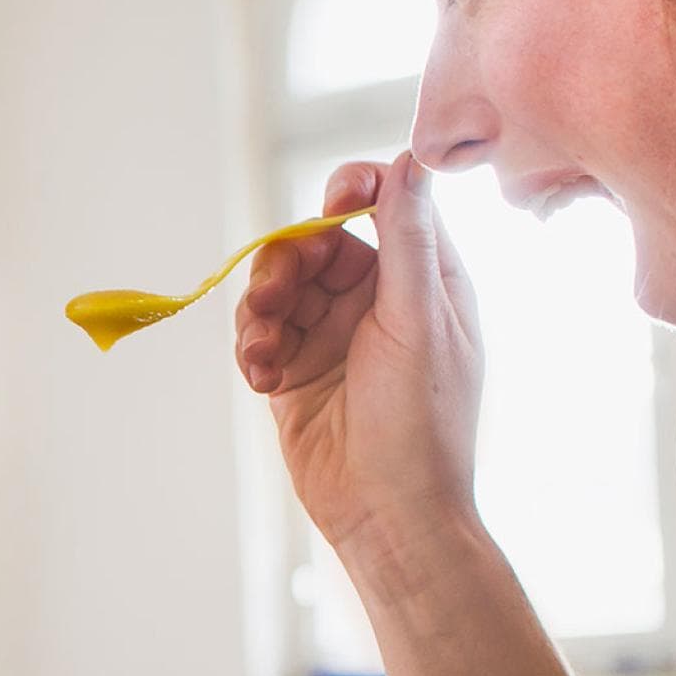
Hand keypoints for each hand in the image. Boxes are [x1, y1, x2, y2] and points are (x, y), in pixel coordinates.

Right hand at [238, 150, 482, 552]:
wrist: (389, 516)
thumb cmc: (421, 424)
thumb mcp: (418, 321)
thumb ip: (408, 238)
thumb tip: (411, 159)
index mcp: (422, 281)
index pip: (383, 205)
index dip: (352, 193)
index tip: (332, 205)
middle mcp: (375, 302)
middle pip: (314, 244)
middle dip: (286, 263)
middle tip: (273, 299)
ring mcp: (331, 338)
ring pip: (277, 287)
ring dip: (260, 309)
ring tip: (263, 350)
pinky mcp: (293, 373)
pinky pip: (258, 334)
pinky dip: (252, 347)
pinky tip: (261, 377)